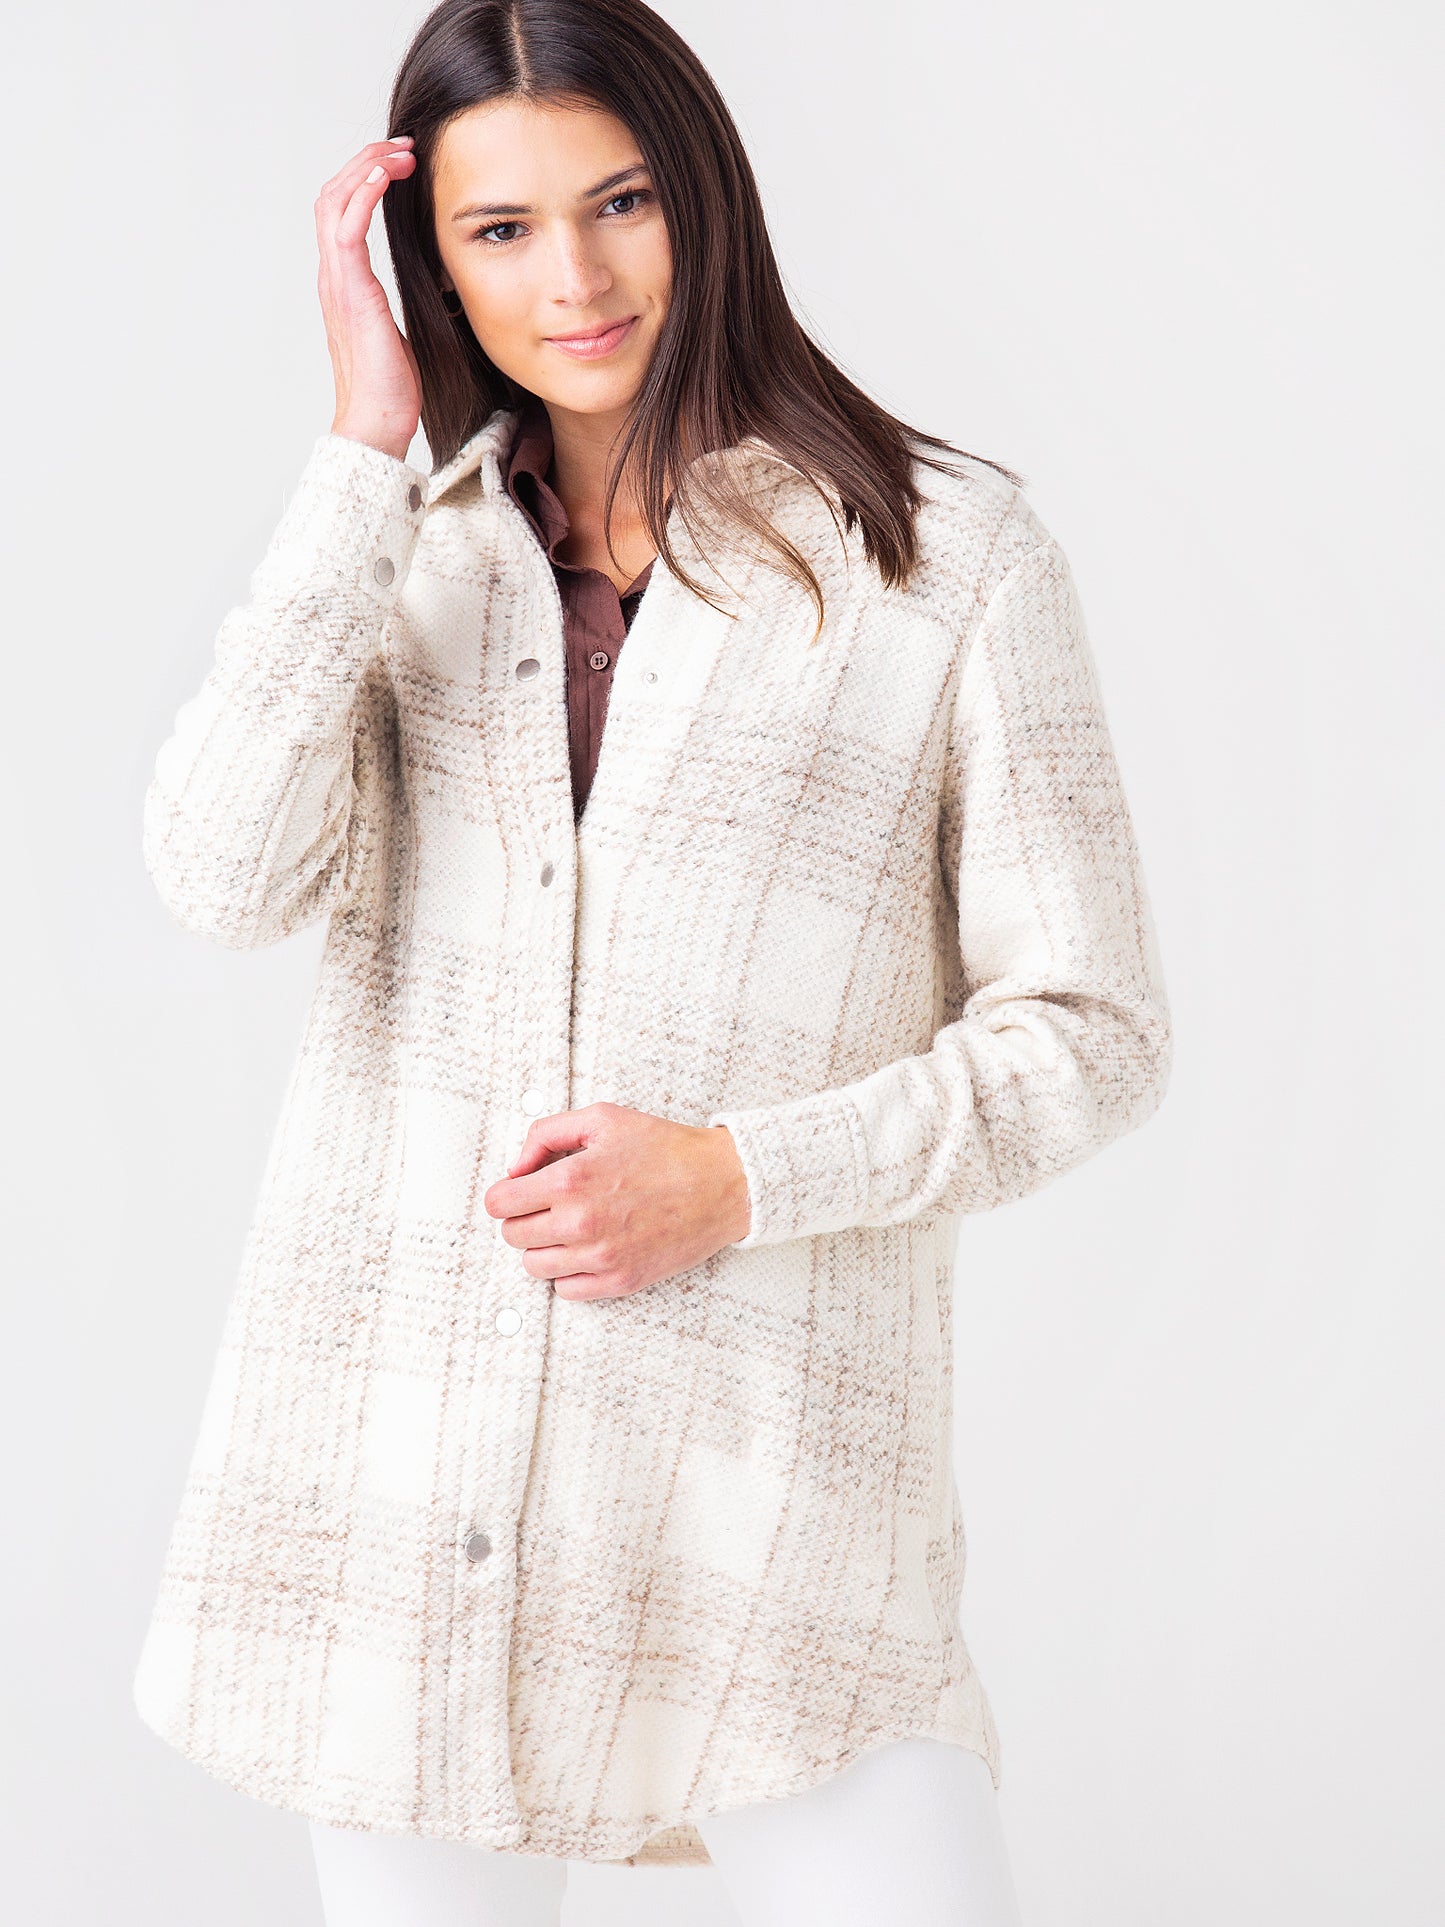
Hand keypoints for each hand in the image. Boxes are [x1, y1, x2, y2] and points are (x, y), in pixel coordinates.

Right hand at [316, 135, 422, 461]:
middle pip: (333, 194)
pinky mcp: (350, 290)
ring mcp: (337, 281)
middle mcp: (333, 275)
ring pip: (335, 200)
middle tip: (404, 147)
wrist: (378, 422)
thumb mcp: (401, 330)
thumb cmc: (392, 388)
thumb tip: (433, 284)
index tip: (402, 164)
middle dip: (366, 161)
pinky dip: (363, 192)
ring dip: (366, 167)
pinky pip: (346, 226)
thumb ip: (402, 301)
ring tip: (400, 152)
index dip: (367, 179)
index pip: (343, 212)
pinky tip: (386, 175)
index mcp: (345, 283)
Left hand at [482, 1103, 751, 1300]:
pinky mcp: (620, 1281)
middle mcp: (580, 1223)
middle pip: (513, 1237)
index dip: (505, 1195)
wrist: (722, 1184)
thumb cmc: (667, 1149)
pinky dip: (569, 1272)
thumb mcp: (603, 1119)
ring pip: (534, 1267)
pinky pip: (567, 1290)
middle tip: (548, 1206)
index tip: (519, 1192)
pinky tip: (587, 1249)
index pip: (500, 1203)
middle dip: (523, 1218)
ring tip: (568, 1228)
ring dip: (543, 1247)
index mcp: (571, 1180)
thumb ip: (547, 1134)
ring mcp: (600, 1257)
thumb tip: (517, 1167)